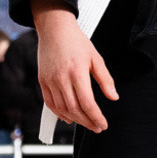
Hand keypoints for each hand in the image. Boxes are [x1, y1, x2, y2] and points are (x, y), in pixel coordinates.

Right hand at [33, 0, 117, 133]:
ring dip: (75, 120)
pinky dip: (60, 114)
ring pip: (62, 110)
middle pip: (74, 109)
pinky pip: (51, 104)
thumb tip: (114, 97)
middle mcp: (62, 79)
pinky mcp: (42, 82)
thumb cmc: (77, 42)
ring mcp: (50, 82)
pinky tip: (69, 118)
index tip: (103, 124)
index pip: (87, 102)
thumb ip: (105, 79)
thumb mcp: (96, 57)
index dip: (96, 117)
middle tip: (97, 128)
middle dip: (87, 122)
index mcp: (77, 72)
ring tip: (87, 123)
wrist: (55, 30)